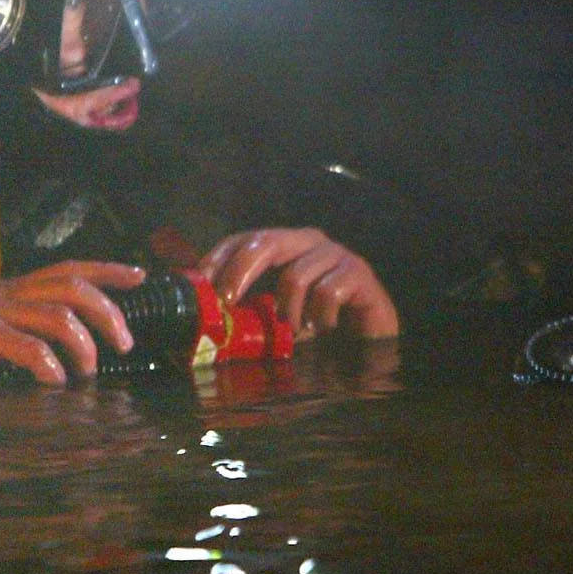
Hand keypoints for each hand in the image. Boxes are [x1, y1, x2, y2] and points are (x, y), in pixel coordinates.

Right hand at [0, 261, 145, 390]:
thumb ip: (25, 326)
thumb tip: (68, 345)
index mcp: (14, 288)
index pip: (69, 268)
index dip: (107, 269)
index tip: (140, 275)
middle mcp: (8, 293)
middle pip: (74, 288)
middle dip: (109, 313)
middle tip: (124, 343)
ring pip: (58, 316)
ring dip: (84, 347)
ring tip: (88, 374)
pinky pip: (27, 347)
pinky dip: (49, 367)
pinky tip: (55, 383)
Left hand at [199, 228, 398, 340]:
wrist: (371, 335)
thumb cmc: (319, 323)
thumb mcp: (277, 314)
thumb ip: (250, 309)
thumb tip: (209, 319)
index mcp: (284, 245)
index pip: (244, 238)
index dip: (219, 257)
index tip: (201, 284)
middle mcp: (308, 241)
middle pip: (266, 242)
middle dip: (240, 272)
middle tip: (227, 302)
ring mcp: (335, 254)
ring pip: (295, 274)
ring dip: (288, 311)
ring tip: (295, 331)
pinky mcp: (358, 272)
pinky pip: (327, 291)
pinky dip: (319, 316)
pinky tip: (324, 328)